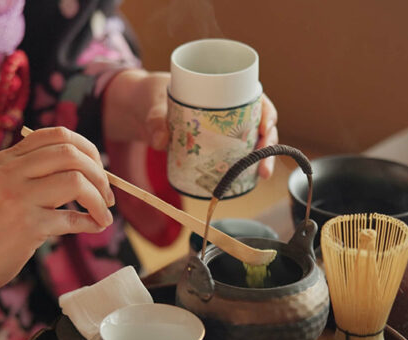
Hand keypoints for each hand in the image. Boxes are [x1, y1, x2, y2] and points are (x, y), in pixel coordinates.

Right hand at [0, 127, 115, 291]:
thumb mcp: (8, 188)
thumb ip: (40, 174)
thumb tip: (95, 173)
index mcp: (7, 158)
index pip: (57, 135)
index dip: (88, 150)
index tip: (99, 171)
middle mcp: (10, 172)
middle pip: (70, 154)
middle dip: (99, 174)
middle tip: (108, 196)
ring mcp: (17, 197)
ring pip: (75, 181)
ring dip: (99, 200)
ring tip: (103, 214)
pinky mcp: (27, 225)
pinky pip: (71, 218)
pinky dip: (91, 222)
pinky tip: (95, 226)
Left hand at [103, 69, 279, 178]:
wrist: (139, 110)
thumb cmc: (151, 97)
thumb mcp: (153, 104)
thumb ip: (155, 121)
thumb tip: (161, 141)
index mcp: (222, 90)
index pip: (255, 99)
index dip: (267, 112)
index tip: (265, 126)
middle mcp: (228, 111)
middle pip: (259, 125)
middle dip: (268, 145)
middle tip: (264, 166)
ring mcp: (222, 130)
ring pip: (251, 143)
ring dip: (261, 160)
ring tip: (261, 176)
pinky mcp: (213, 147)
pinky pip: (234, 156)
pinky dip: (244, 168)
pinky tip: (249, 181)